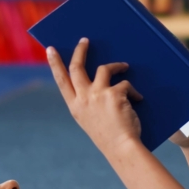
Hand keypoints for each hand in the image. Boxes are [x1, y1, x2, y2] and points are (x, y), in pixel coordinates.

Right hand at [48, 38, 144, 154]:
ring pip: (103, 69)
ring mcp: (97, 95)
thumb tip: (98, 80)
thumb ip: (90, 102)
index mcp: (75, 107)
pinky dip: (132, 91)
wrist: (122, 148)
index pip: (61, 80)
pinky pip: (124, 84)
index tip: (50, 49)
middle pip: (77, 67)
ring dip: (116, 65)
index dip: (55, 64)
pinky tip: (138, 100)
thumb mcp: (91, 119)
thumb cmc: (110, 136)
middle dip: (80, 51)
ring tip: (124, 66)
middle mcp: (82, 99)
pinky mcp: (113, 94)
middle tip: (84, 40)